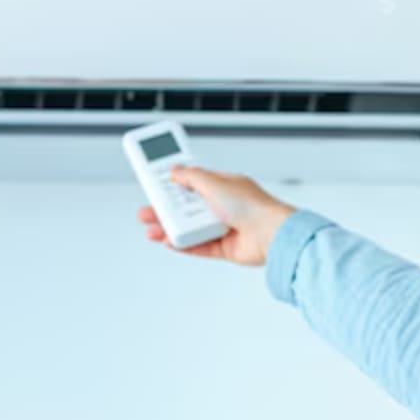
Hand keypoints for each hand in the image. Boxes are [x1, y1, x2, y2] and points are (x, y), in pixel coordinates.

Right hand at [136, 165, 297, 265]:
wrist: (271, 234)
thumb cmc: (253, 206)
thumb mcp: (214, 182)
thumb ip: (191, 177)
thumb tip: (176, 170)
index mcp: (225, 185)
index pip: (194, 181)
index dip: (176, 182)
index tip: (157, 182)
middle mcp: (225, 206)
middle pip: (188, 208)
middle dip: (166, 210)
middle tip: (147, 210)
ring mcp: (226, 227)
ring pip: (191, 228)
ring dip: (170, 229)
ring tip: (152, 229)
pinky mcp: (226, 248)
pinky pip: (200, 247)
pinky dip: (184, 245)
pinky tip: (170, 241)